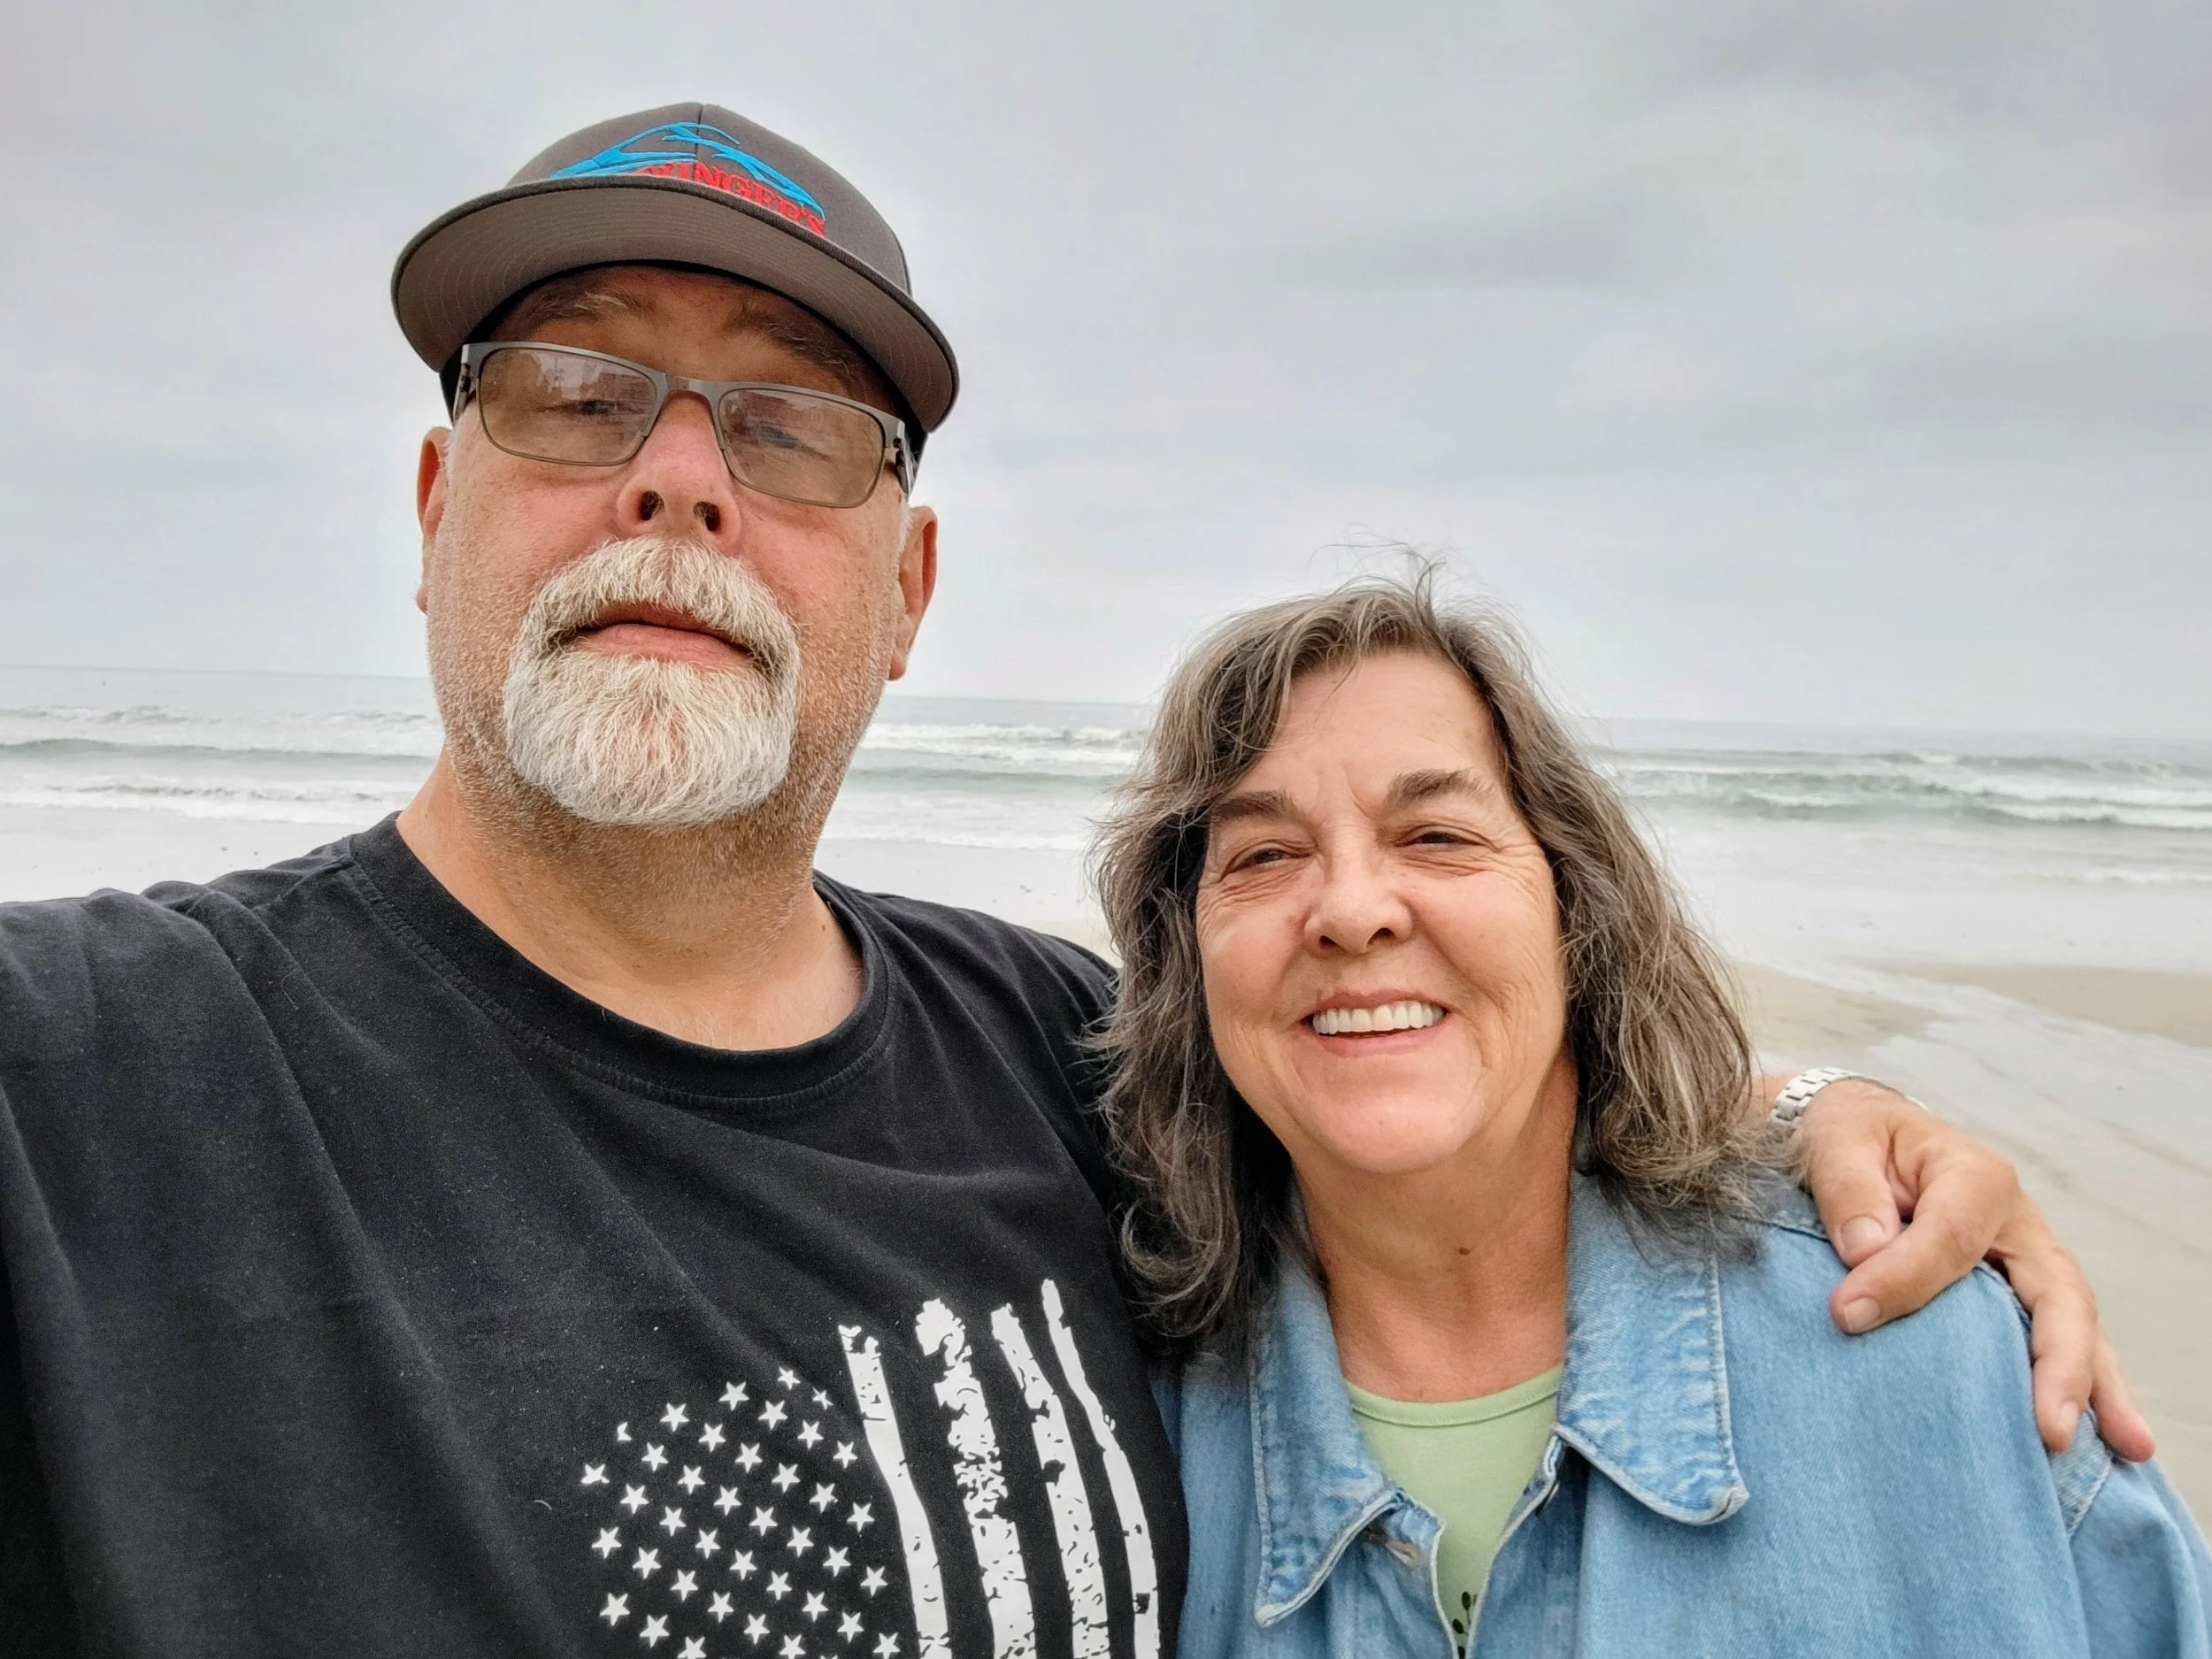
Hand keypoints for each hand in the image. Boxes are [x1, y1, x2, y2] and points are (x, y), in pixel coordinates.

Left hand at [1787, 1077, 2156, 1460]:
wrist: (1854, 1139)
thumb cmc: (1848, 1140)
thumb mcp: (1835, 1141)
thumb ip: (1849, 1190)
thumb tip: (1865, 1250)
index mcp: (1974, 1176)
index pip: (1953, 1235)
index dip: (1904, 1278)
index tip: (1847, 1314)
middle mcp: (2017, 1225)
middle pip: (2057, 1294)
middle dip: (2058, 1363)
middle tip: (2049, 1428)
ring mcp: (2025, 1266)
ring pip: (2075, 1329)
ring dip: (2095, 1391)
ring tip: (2126, 1447)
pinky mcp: (2015, 1298)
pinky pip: (2056, 1346)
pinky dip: (2082, 1393)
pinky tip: (2106, 1443)